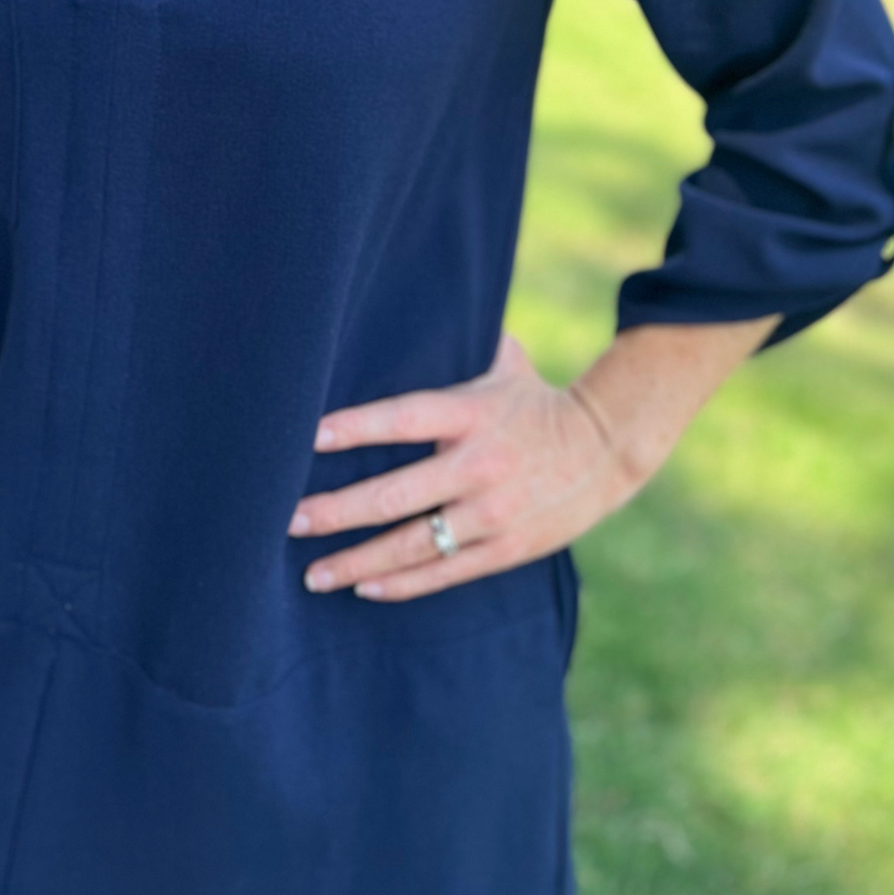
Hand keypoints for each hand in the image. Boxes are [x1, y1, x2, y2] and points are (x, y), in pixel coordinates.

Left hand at [286, 328, 643, 601]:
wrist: (606, 449)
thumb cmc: (533, 400)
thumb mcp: (501, 362)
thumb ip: (456, 342)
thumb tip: (399, 308)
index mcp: (472, 413)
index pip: (403, 419)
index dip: (354, 428)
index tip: (306, 439)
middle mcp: (479, 465)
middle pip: (395, 495)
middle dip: (336, 511)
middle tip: (287, 519)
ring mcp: (493, 513)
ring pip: (413, 544)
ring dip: (357, 560)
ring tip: (313, 572)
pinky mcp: (506, 549)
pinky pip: (444, 572)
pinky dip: (401, 583)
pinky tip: (362, 586)